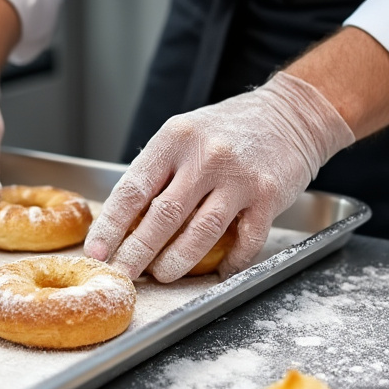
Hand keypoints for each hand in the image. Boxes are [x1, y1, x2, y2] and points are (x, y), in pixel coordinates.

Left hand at [85, 72, 353, 280]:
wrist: (292, 113)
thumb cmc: (229, 128)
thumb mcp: (185, 133)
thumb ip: (159, 171)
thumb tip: (124, 222)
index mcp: (175, 139)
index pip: (133, 189)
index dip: (111, 225)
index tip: (96, 251)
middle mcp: (206, 156)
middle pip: (162, 216)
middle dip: (137, 253)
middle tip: (124, 274)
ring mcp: (239, 177)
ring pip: (200, 232)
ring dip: (177, 262)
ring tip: (163, 275)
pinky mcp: (268, 196)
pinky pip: (245, 241)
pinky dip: (229, 263)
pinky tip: (217, 273)